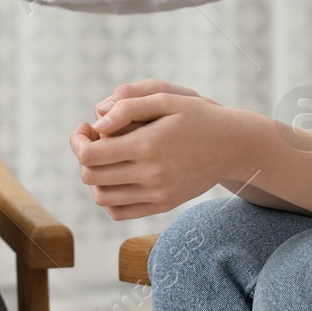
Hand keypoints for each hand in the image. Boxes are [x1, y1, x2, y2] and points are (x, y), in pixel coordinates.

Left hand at [70, 88, 238, 220]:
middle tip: (92, 139)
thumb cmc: (198, 116)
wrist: (233, 146)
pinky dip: (108, 197)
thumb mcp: (167, 98)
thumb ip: (129, 105)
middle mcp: (150, 174)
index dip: (78, 141)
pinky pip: (120, 212)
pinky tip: (115, 176)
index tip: (86, 127)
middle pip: (92, 178)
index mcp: (147, 145)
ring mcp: (157, 194)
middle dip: (82, 156)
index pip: (90, 155)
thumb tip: (98, 121)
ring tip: (104, 158)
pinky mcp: (163, 205)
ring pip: (102, 198)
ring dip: (93, 178)